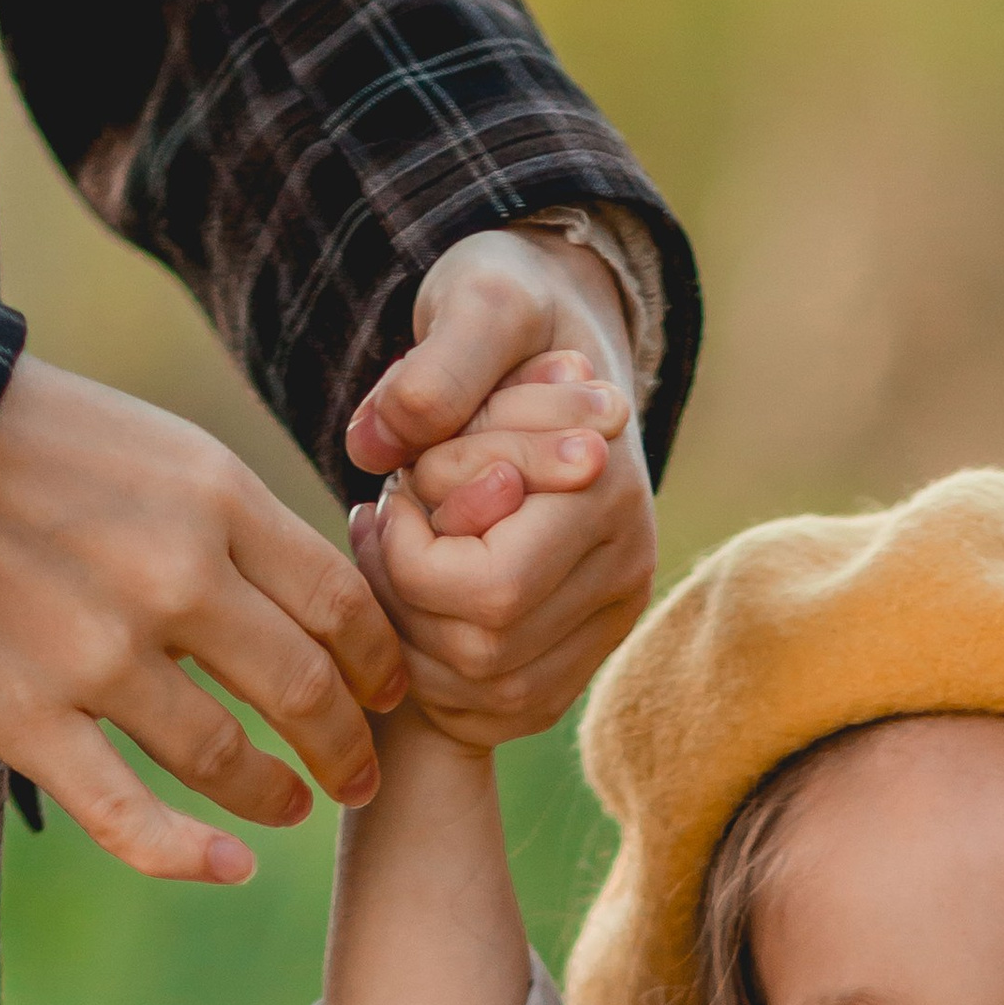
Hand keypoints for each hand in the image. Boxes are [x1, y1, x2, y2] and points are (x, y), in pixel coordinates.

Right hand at [0, 354, 402, 883]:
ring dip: (278, 794)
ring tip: (293, 803)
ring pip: (229, 761)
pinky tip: (232, 868)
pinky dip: (189, 857)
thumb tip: (319, 602)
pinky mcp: (25, 718)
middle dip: (350, 746)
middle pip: (305, 691)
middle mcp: (172, 578)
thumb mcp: (156, 446)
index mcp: (215, 498)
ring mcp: (97, 655)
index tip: (388, 694)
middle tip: (363, 774)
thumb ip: (235, 522)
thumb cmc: (28, 438)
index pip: (341, 606)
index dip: (381, 665)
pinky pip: (129, 817)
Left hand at [346, 224, 657, 744]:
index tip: (412, 465)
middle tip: (394, 508)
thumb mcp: (477, 301)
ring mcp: (607, 621)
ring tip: (405, 536)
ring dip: (411, 614)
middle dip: (407, 582)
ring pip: (479, 681)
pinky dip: (430, 652)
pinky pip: (490, 703)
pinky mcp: (578, 653)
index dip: (415, 535)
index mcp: (612, 494)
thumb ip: (436, 368)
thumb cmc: (506, 323)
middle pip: (482, 643)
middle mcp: (626, 570)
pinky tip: (421, 581)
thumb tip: (377, 448)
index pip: (489, 583)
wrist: (544, 347)